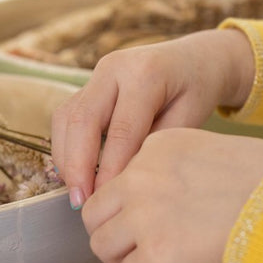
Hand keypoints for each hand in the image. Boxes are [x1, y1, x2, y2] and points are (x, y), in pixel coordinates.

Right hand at [50, 28, 256, 206]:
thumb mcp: (189, 118)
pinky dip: (66, 146)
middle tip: (80, 202)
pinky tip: (75, 174)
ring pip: (67, 117)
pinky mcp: (88, 86)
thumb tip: (122, 181)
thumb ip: (155, 145)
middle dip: (77, 165)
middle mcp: (114, 68)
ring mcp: (97, 74)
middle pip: (82, 120)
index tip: (106, 199)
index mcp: (145, 73)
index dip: (109, 168)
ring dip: (66, 158)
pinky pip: (67, 116)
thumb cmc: (196, 91)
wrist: (194, 60)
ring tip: (76, 193)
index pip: (121, 129)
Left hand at [80, 128, 262, 262]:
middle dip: (116, 234)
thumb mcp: (218, 155)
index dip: (135, 207)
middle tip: (144, 249)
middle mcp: (142, 174)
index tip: (162, 221)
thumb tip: (172, 205)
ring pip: (102, 245)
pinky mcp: (155, 252)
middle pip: (96, 212)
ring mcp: (144, 213)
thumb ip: (183, 172)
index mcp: (159, 145)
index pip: (120, 179)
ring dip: (126, 259)